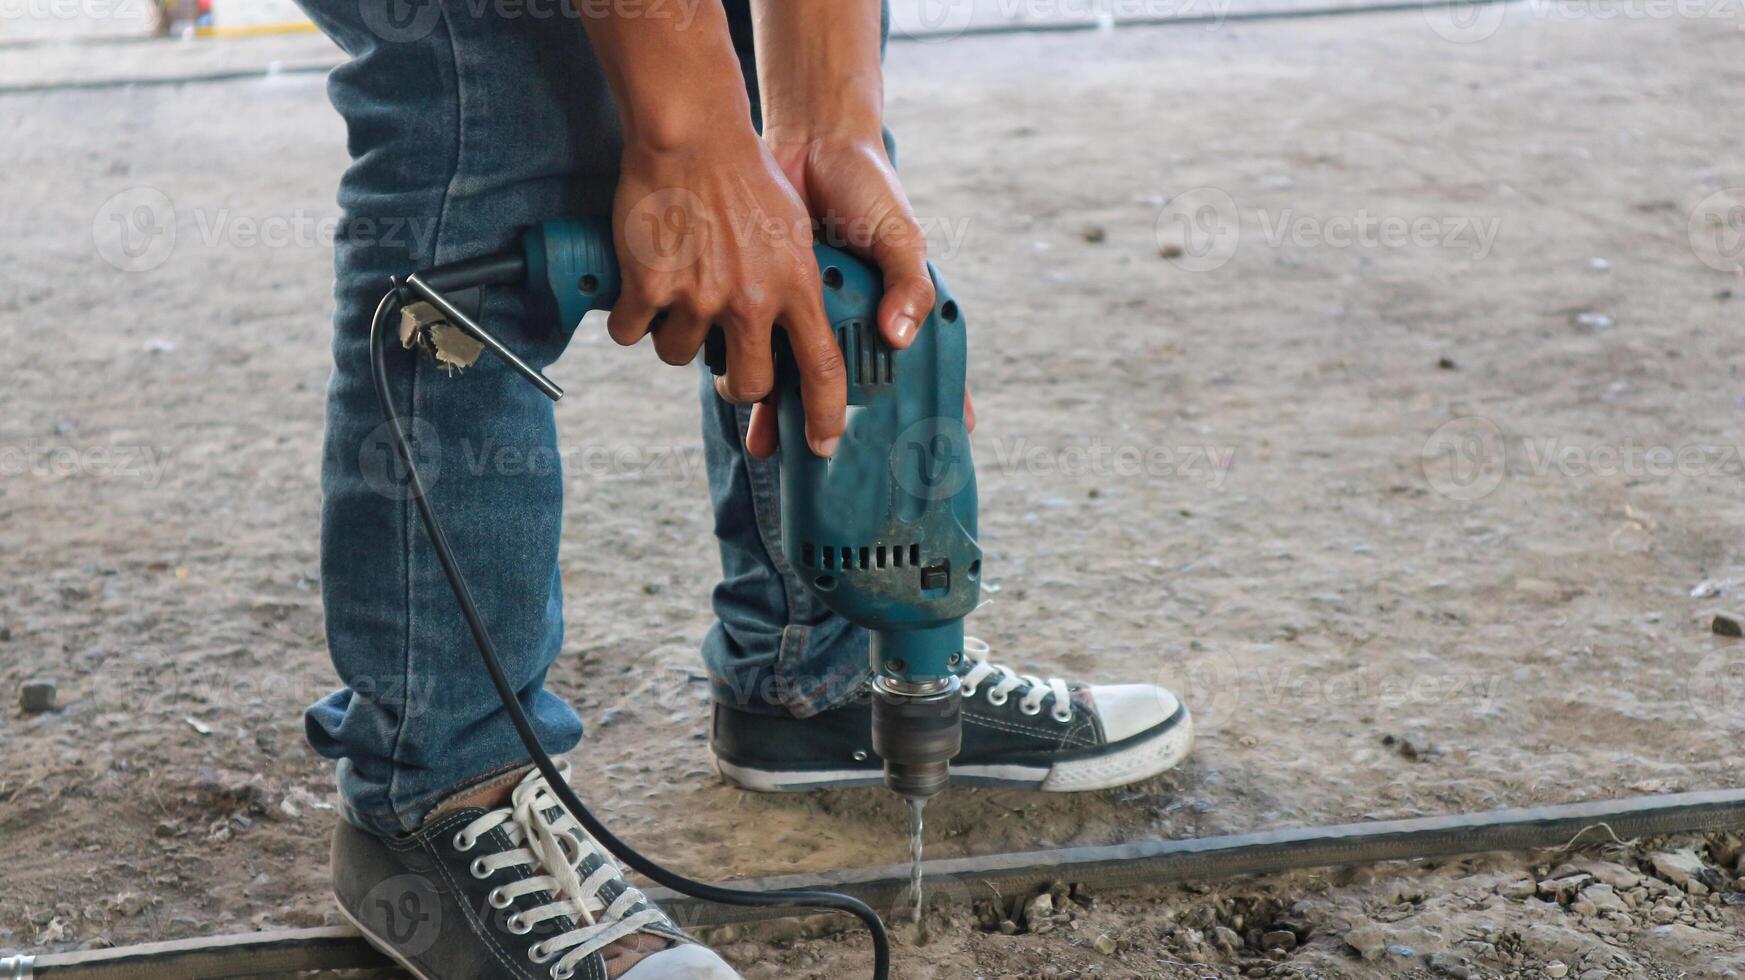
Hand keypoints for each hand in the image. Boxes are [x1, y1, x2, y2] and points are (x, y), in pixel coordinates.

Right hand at [608, 130, 846, 457]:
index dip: (824, 416)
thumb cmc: (746, 175)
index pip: (822, 368)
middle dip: (734, 388)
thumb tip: (802, 329)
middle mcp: (752, 300)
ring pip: (680, 356)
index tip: (823, 446)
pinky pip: (632, 333)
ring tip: (677, 293)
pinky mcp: (649, 285)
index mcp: (797, 286)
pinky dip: (630, 318)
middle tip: (726, 371)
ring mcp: (699, 296)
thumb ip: (798, 283)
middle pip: (745, 386)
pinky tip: (636, 288)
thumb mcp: (797, 231)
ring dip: (675, 336)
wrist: (692, 133)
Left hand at [740, 133, 973, 457]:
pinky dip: (746, 372)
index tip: (924, 456)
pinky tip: (735, 401)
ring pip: (794, 377)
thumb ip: (907, 282)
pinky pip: (756, 345)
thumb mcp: (899, 233)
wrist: (808, 140)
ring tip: (769, 449)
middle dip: (831, 428)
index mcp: (890, 312)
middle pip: (844, 391)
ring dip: (779, 414)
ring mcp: (806, 314)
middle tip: (822, 463)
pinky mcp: (765, 301)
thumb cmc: (867, 185)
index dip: (921, 413)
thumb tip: (899, 339)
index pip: (913, 374)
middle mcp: (850, 322)